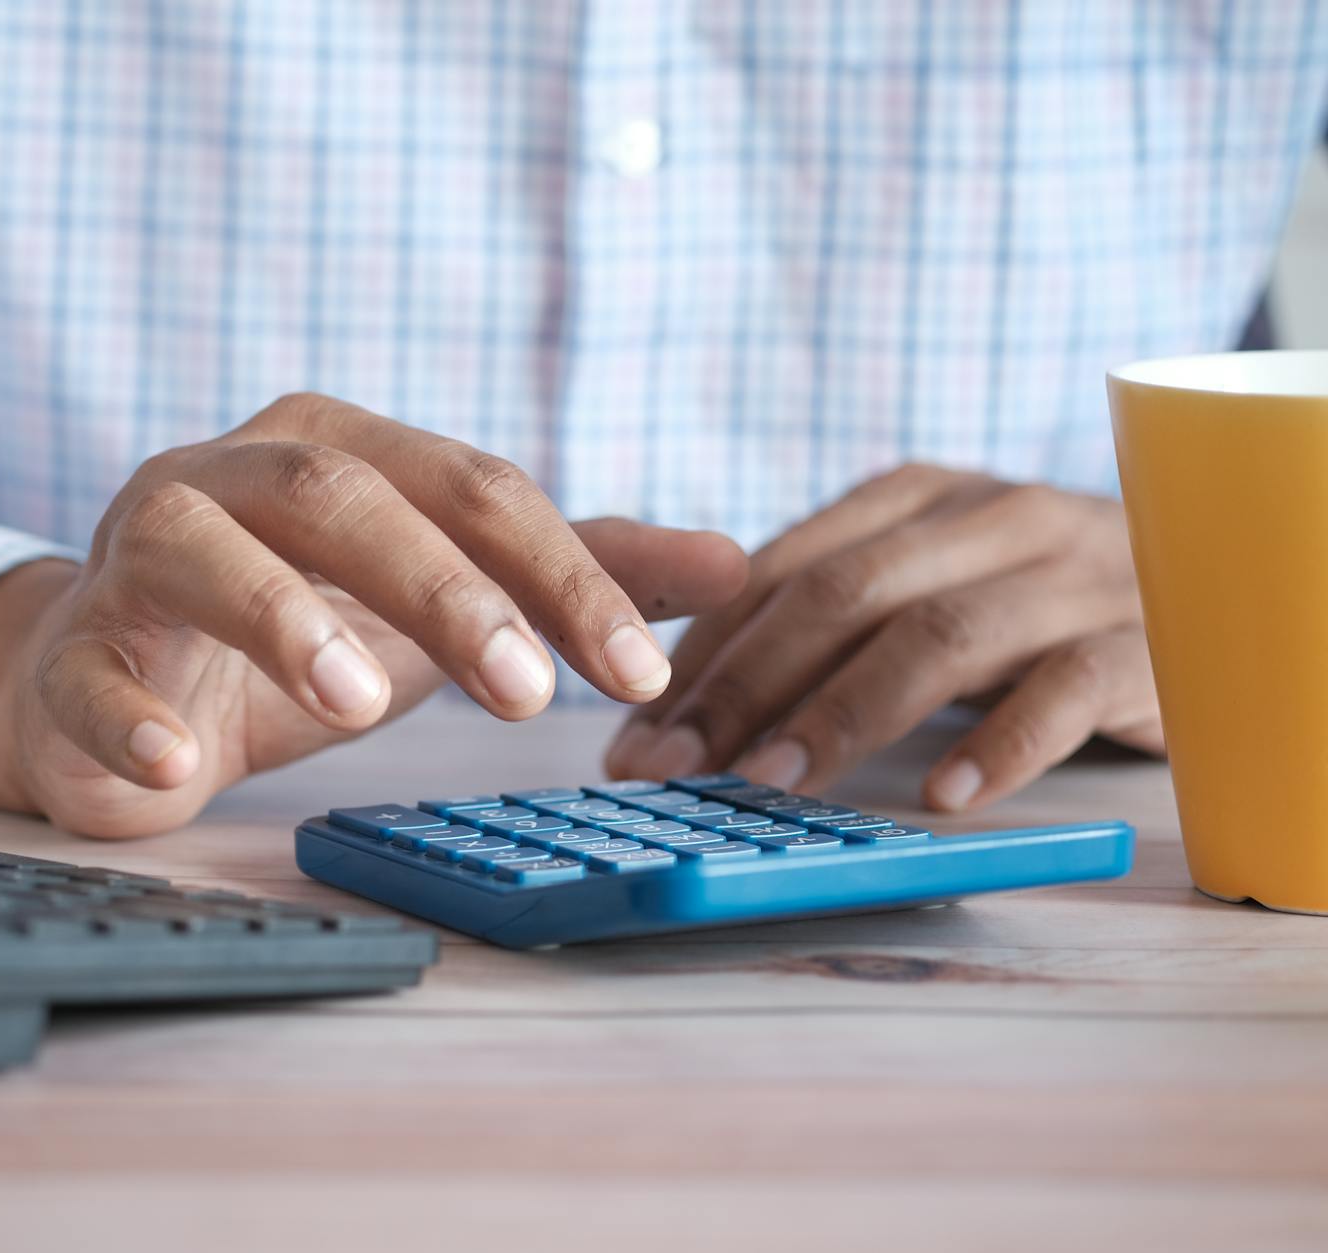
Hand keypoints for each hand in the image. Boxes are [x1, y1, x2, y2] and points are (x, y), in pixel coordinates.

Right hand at [0, 393, 747, 837]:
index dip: (559, 572)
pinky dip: (127, 718)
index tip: (638, 671)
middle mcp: (232, 475)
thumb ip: (573, 574)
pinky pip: (86, 672)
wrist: (121, 682)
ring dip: (280, 616)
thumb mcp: (444, 598)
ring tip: (359, 701)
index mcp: (339, 450)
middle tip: (525, 693)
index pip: (468, 485)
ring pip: (200, 546)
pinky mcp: (71, 652)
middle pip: (341, 492)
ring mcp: (137, 555)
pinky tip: (177, 769)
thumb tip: (735, 564)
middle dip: (441, 585)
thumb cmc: (298, 628)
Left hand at [604, 464, 1163, 810]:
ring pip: (939, 634)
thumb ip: (823, 618)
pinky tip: (943, 799)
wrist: (1216, 588)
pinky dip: (1000, 744)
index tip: (637, 733)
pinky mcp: (1144, 642)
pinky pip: (1065, 689)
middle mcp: (990, 517)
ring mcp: (1071, 574)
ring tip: (773, 784)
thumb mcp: (924, 586)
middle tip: (675, 767)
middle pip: (843, 594)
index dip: (701, 653)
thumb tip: (677, 696)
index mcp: (917, 497)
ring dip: (844, 713)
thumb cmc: (1030, 608)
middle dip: (742, 684)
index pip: (782, 568)